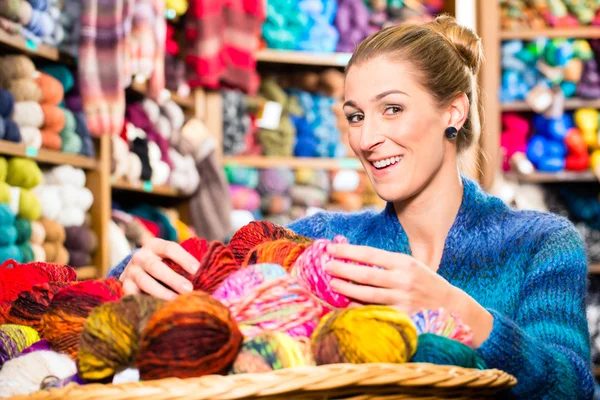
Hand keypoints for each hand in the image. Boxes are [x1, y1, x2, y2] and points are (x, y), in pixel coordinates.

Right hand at [120, 238, 199, 300]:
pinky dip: (146, 301)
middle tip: (189, 289)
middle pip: (156, 267)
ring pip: (145, 282)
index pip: (169, 248)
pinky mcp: (126, 287)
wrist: (135, 272)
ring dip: (162, 292)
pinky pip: (134, 295)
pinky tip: (159, 308)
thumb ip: (186, 264)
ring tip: (177, 301)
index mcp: (154, 245)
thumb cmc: (163, 264)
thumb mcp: (171, 259)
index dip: (184, 258)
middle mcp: (140, 256)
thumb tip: (211, 271)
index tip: (197, 270)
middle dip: (173, 279)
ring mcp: (131, 272)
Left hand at [324, 243, 452, 311]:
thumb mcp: (409, 265)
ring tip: (332, 284)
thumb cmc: (423, 282)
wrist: (451, 306)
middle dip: (342, 269)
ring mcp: (402, 300)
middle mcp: (403, 280)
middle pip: (365, 274)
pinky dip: (359, 308)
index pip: (370, 254)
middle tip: (326, 266)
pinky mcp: (402, 317)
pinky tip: (346, 305)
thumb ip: (385, 262)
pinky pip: (375, 312)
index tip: (331, 249)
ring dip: (346, 289)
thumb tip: (352, 256)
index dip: (348, 251)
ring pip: (367, 295)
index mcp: (403, 262)